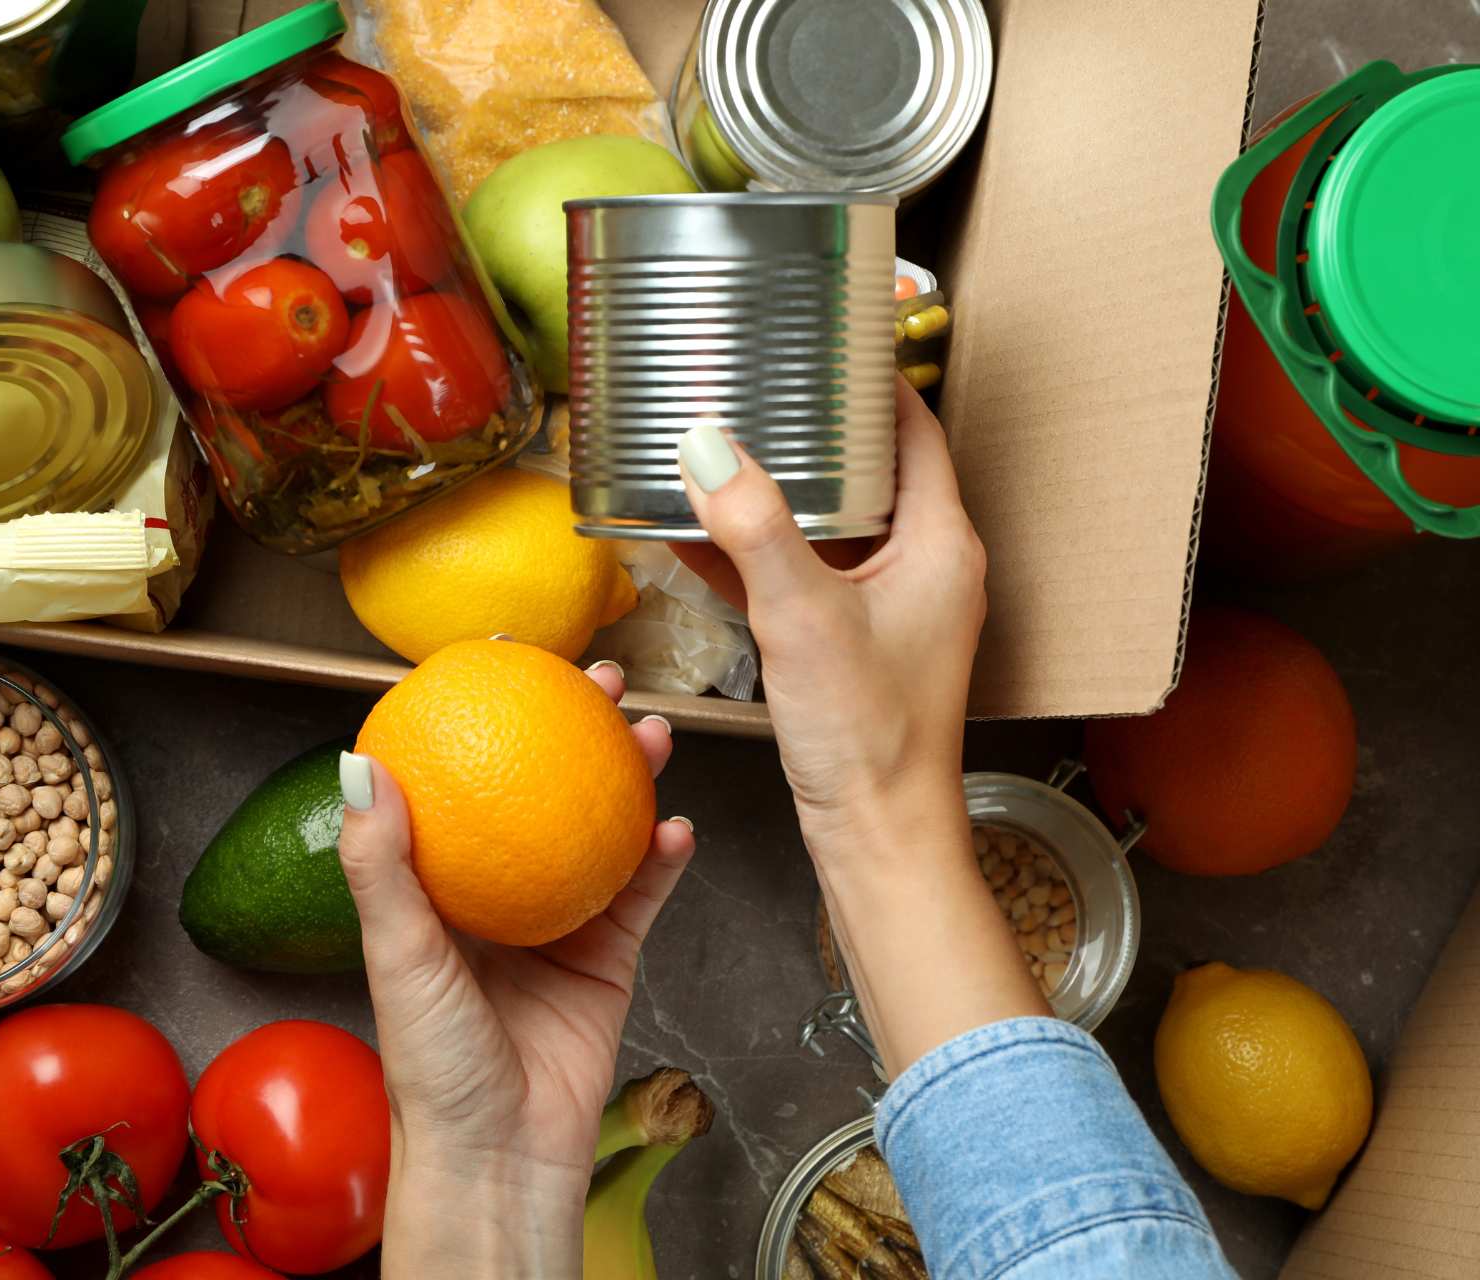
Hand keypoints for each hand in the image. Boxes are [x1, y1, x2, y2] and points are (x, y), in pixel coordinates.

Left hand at [337, 664, 694, 1277]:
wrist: (497, 1155)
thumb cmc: (431, 1066)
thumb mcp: (397, 954)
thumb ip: (381, 863)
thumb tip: (360, 763)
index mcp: (443, 886)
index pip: (461, 780)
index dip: (482, 719)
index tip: (500, 659)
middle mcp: (502, 893)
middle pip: (544, 790)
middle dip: (576, 728)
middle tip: (600, 677)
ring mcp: (560, 923)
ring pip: (603, 828)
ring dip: (631, 777)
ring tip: (652, 732)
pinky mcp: (610, 960)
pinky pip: (643, 894)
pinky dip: (663, 858)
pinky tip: (677, 826)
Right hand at [672, 376, 986, 855]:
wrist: (877, 839)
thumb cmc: (870, 737)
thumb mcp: (803, 618)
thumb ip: (753, 528)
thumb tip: (706, 446)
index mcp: (943, 545)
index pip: (918, 430)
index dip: (877, 379)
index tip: (828, 338)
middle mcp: (926, 567)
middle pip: (872, 470)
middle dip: (813, 428)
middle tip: (754, 381)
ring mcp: (889, 608)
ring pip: (832, 524)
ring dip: (778, 490)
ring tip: (717, 442)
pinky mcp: (852, 645)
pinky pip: (803, 576)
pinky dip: (757, 552)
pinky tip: (694, 534)